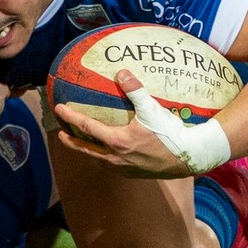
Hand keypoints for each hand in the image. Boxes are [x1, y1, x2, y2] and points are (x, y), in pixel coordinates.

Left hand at [51, 71, 198, 178]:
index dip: (70, 117)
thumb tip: (121, 73)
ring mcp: (122, 168)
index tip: (59, 109)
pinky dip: (102, 157)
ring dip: (86, 151)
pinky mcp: (131, 174)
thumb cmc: (169, 133)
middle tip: (60, 133)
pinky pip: (109, 165)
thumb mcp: (152, 110)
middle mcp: (115, 158)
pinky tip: (107, 152)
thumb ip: (135, 91)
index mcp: (117, 141)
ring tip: (81, 142)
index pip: (86, 127)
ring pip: (97, 159)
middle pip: (85, 149)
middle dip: (71, 141)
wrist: (188, 157)